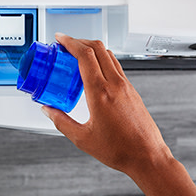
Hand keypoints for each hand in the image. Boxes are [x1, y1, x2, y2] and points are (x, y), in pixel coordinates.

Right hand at [42, 33, 172, 174]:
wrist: (147, 156)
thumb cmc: (120, 150)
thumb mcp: (82, 138)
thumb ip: (61, 122)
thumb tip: (48, 110)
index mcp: (100, 93)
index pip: (85, 55)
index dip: (70, 43)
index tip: (60, 39)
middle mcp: (115, 85)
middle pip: (97, 48)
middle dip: (79, 41)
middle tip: (66, 44)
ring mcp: (126, 86)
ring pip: (108, 55)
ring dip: (92, 49)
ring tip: (78, 56)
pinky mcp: (132, 91)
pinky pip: (115, 66)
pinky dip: (102, 61)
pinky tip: (94, 72)